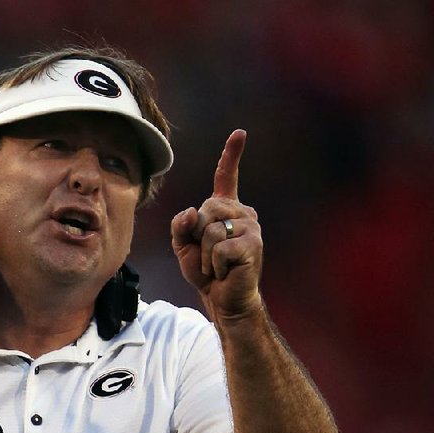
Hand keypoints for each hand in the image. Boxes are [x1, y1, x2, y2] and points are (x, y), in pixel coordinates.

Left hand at [170, 129, 262, 320]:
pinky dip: (214, 265)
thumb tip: (192, 211)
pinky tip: (225, 272)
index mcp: (226, 210)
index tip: (239, 133)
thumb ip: (180, 225)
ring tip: (217, 266)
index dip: (231, 155)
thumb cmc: (206, 272)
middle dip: (197, 236)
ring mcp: (251, 227)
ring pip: (210, 231)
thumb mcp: (184, 246)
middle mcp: (243, 213)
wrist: (222, 299)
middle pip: (205, 209)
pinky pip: (218, 248)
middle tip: (209, 257)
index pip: (226, 178)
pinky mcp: (253, 244)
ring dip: (205, 255)